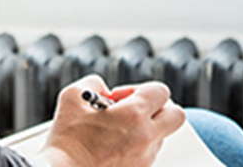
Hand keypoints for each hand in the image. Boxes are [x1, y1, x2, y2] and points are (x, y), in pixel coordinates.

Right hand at [38, 75, 185, 166]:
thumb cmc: (66, 143)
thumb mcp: (72, 97)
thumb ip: (94, 83)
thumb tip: (102, 88)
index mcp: (134, 116)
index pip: (161, 91)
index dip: (140, 89)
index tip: (120, 98)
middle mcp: (146, 138)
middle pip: (176, 116)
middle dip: (159, 108)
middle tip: (136, 110)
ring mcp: (144, 160)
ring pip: (161, 137)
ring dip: (146, 129)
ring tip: (117, 132)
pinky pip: (147, 156)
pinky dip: (137, 149)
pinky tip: (113, 148)